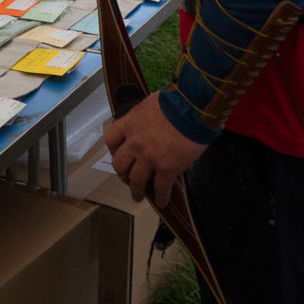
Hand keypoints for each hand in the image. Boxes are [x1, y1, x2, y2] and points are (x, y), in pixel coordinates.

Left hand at [105, 92, 207, 207]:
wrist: (192, 108)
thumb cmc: (175, 100)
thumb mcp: (151, 104)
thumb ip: (145, 117)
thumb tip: (150, 122)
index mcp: (130, 124)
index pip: (111, 140)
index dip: (113, 150)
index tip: (118, 154)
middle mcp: (135, 143)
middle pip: (120, 164)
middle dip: (122, 174)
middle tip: (127, 178)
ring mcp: (149, 158)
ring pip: (136, 180)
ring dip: (136, 190)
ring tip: (139, 196)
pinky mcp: (167, 169)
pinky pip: (160, 188)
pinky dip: (160, 197)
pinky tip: (161, 202)